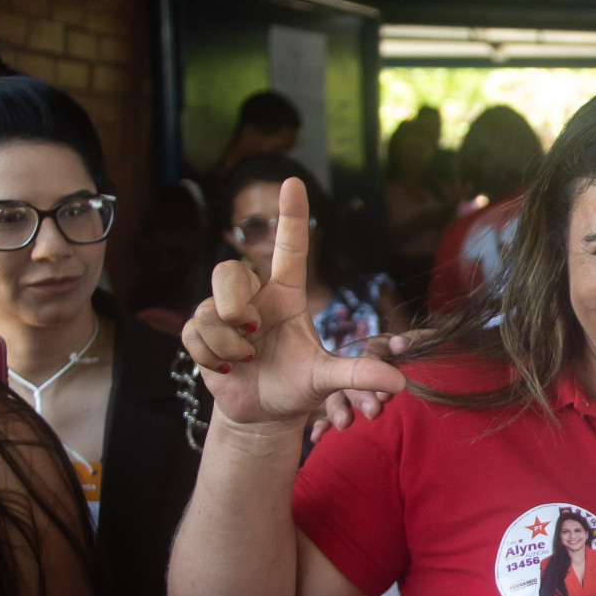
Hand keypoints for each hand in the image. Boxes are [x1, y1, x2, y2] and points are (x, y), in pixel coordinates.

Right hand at [182, 178, 404, 427]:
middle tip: (251, 330)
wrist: (263, 414)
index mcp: (286, 296)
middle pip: (229, 270)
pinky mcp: (201, 334)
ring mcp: (224, 315)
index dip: (291, 216)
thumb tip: (401, 380)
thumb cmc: (296, 386)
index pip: (290, 248)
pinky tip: (225, 368)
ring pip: (209, 308)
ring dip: (228, 341)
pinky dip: (211, 355)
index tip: (293, 181)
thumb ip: (358, 375)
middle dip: (234, 304)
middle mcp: (254, 298)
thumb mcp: (328, 380)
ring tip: (245, 359)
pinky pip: (195, 332)